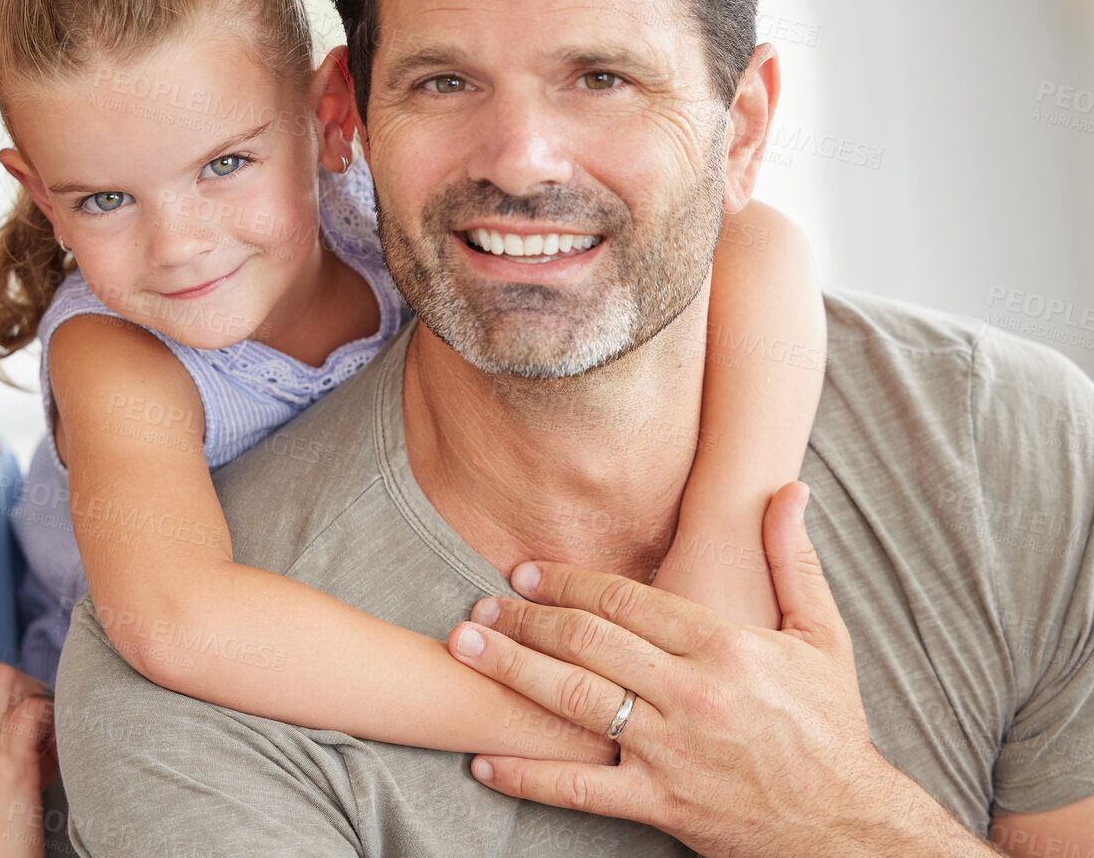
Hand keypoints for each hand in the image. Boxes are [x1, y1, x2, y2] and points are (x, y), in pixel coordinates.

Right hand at [0, 655, 56, 857]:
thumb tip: (12, 732)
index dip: (0, 689)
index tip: (18, 712)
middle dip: (20, 683)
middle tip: (36, 713)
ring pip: (9, 679)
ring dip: (35, 695)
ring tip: (46, 728)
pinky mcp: (7, 766)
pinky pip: (35, 710)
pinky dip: (51, 717)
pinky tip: (55, 745)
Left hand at [446, 482, 983, 857]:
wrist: (848, 827)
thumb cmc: (830, 728)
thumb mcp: (822, 638)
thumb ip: (791, 561)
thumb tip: (789, 489)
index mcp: (725, 647)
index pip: (626, 600)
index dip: (567, 581)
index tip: (524, 572)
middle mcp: (692, 694)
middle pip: (588, 641)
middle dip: (526, 619)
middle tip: (477, 605)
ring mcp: (671, 751)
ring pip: (573, 701)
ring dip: (511, 670)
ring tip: (465, 649)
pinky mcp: (660, 803)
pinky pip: (579, 788)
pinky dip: (526, 775)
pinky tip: (483, 762)